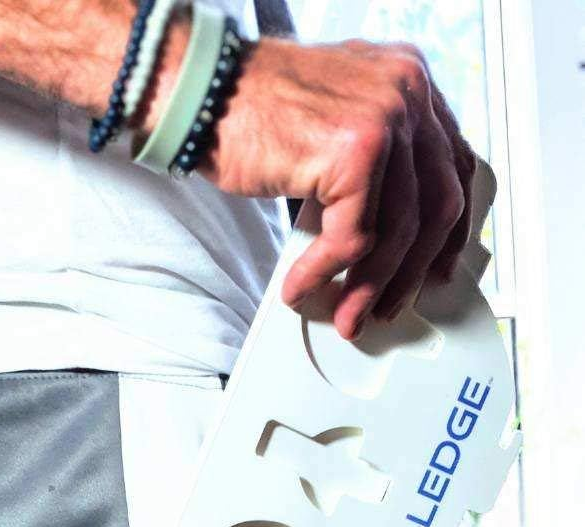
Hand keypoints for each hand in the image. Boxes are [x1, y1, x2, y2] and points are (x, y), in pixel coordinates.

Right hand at [203, 38, 476, 339]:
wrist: (206, 92)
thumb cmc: (254, 108)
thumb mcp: (336, 117)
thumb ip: (375, 155)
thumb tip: (389, 224)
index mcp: (411, 80)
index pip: (453, 164)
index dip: (449, 228)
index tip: (438, 265)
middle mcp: (407, 92)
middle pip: (436, 204)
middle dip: (412, 270)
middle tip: (390, 304)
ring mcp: (386, 120)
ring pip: (398, 231)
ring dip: (367, 286)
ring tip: (346, 313)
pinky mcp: (356, 155)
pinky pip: (353, 239)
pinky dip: (324, 273)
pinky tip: (301, 286)